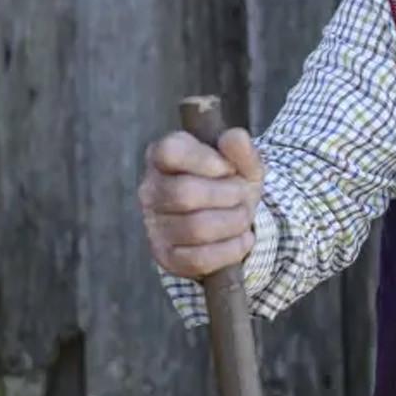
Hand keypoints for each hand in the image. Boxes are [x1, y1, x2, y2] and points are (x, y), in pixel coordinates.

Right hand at [138, 127, 264, 278]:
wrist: (232, 220)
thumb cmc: (231, 183)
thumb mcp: (244, 163)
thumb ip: (242, 149)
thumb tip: (234, 137)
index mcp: (163, 157)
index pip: (169, 152)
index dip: (204, 160)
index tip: (228, 168)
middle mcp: (150, 190)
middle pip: (184, 193)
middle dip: (227, 195)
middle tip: (244, 195)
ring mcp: (154, 225)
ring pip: (195, 228)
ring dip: (233, 222)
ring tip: (244, 216)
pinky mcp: (166, 256)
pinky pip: (198, 259)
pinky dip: (231, 249)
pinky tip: (243, 239)